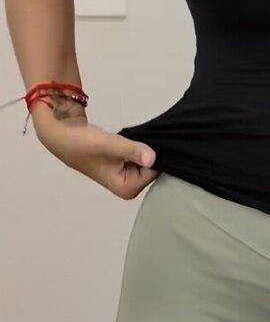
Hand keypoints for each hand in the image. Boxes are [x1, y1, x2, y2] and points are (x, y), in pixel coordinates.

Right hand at [32, 101, 158, 200]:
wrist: (61, 133)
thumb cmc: (82, 143)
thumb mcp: (109, 145)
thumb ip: (132, 151)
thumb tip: (153, 159)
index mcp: (126, 189)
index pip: (155, 172)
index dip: (152, 155)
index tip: (144, 141)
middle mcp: (128, 186)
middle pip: (153, 167)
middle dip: (148, 151)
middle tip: (137, 137)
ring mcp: (126, 175)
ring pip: (147, 159)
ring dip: (143, 147)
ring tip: (134, 135)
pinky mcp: (123, 163)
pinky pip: (140, 154)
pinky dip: (138, 146)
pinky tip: (133, 136)